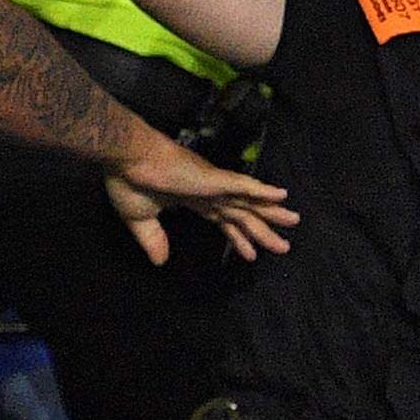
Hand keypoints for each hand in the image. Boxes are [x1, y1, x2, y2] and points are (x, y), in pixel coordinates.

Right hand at [103, 130, 297, 266]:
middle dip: (262, 231)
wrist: (126, 158)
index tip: (252, 254)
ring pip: (249, 201)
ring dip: (271, 212)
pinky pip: (243, 185)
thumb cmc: (130, 181)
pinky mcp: (212, 179)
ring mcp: (213, 184)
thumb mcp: (140, 219)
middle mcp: (208, 192)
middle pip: (242, 214)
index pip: (223, 221)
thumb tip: (161, 262)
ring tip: (293, 222)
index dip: (238, 237)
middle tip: (284, 246)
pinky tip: (280, 195)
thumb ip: (153, 240)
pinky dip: (262, 190)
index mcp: (192, 199)